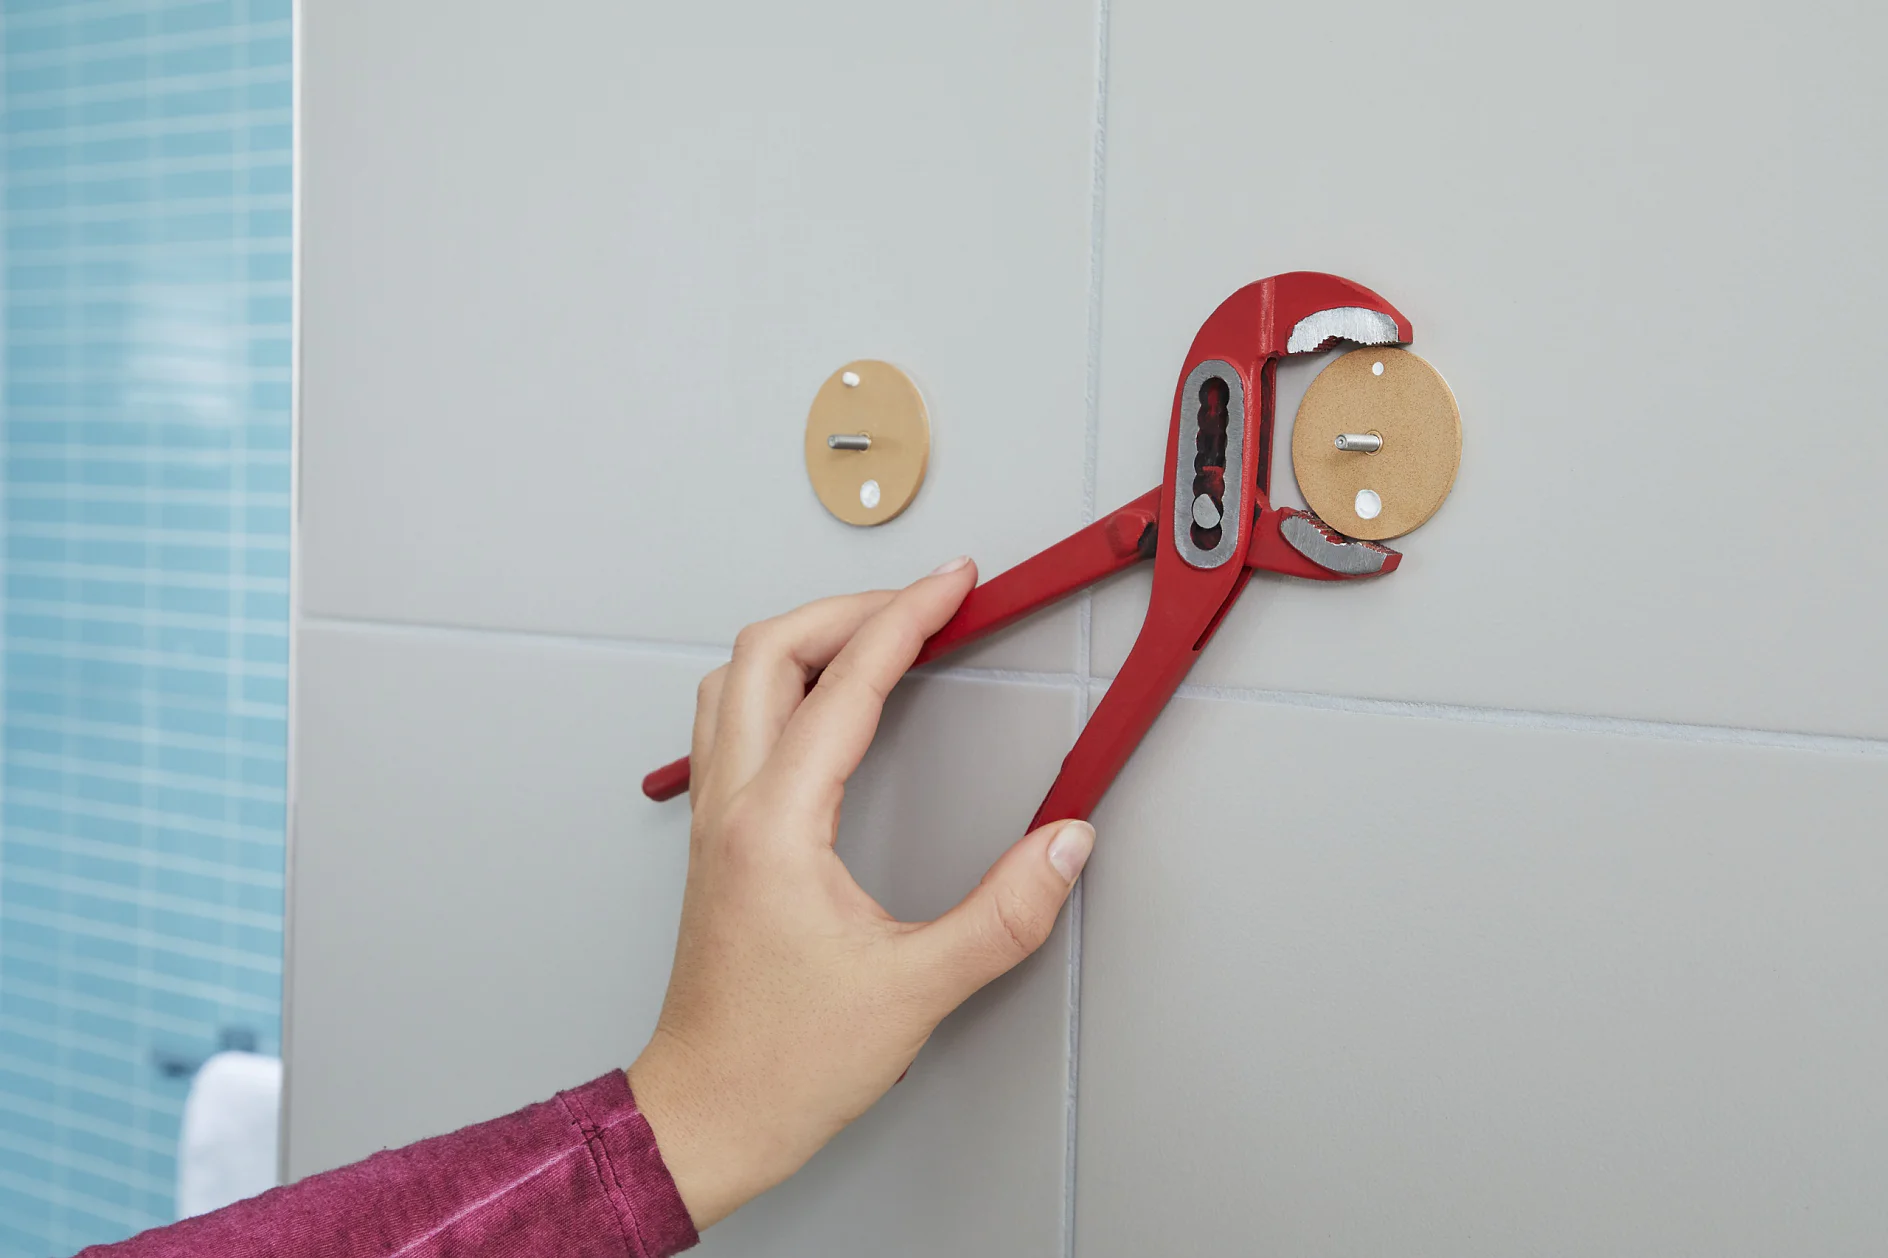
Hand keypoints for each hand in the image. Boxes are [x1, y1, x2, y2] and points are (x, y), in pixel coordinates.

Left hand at [627, 557, 1094, 1229]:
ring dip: (805, 639)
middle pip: (768, 651)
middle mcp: (734, 807)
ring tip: (875, 633)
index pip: (845, 684)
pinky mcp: (717, 842)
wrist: (707, 1115)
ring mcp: (716, 821)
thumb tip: (1063, 846)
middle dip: (849, 606)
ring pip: (736, 680)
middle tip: (921, 600)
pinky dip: (780, 683)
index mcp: (778, 825)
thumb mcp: (917, 992)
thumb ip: (1005, 914)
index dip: (907, 617)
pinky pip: (732, 723)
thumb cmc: (783, 1064)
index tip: (952, 584)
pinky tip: (821, 704)